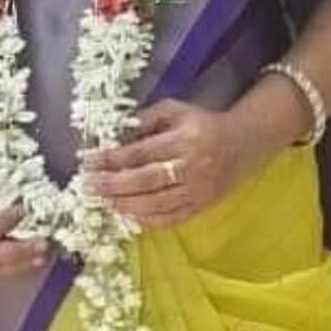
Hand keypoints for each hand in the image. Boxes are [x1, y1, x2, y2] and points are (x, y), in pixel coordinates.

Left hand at [82, 99, 251, 227]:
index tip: (87, 161)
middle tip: (88, 186)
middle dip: (113, 184)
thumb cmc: (201, 123)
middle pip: (145, 181)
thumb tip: (113, 136)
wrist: (243, 143)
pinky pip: (173, 218)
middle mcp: (192, 167)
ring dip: (126, 205)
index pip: (139, 152)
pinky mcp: (204, 206)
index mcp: (183, 139)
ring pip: (158, 204)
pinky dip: (149, 219)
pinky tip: (129, 215)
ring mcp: (199, 190)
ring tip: (104, 202)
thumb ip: (144, 120)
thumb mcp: (173, 110)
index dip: (111, 159)